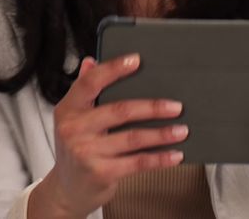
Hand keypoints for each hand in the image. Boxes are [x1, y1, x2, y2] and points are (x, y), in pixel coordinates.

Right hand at [29, 54, 185, 217]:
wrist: (67, 189)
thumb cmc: (75, 149)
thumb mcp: (71, 118)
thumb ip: (82, 90)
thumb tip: (91, 62)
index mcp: (68, 109)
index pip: (90, 83)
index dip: (113, 69)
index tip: (136, 60)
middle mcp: (74, 129)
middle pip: (119, 110)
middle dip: (152, 107)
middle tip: (175, 106)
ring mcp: (87, 152)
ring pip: (133, 137)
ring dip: (161, 134)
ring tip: (181, 130)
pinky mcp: (101, 172)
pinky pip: (138, 162)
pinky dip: (159, 159)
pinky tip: (174, 154)